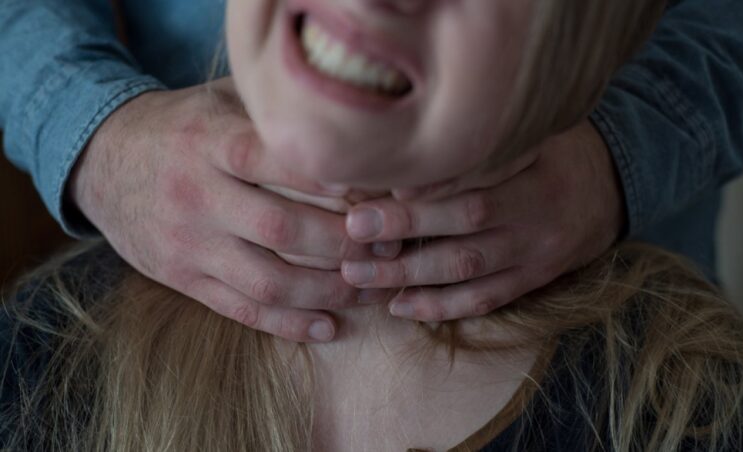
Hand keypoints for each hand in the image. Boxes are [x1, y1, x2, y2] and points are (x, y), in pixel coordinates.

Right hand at [70, 78, 393, 341]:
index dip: (330, 178)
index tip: (379, 190)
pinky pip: (241, 309)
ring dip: (328, 292)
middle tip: (389, 247)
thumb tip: (353, 116)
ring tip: (370, 290)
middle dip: (344, 244)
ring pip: (267, 280)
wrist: (104, 161)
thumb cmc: (183, 127)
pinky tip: (328, 326)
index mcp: (209, 142)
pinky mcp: (182, 278)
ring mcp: (188, 242)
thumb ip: (276, 109)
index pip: (273, 159)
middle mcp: (196, 193)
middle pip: (281, 228)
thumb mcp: (221, 101)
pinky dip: (288, 323)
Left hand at [341, 120, 624, 321]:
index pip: (475, 184)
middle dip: (405, 230)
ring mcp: (535, 255)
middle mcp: (536, 217)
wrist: (614, 191)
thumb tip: (413, 151)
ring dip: (409, 277)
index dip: (427, 191)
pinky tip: (400, 307)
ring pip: (467, 271)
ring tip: (359, 276)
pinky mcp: (532, 280)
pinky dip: (440, 307)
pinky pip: (484, 301)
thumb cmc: (559, 152)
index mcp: (536, 174)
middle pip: (465, 227)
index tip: (379, 189)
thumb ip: (488, 142)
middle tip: (353, 232)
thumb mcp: (535, 132)